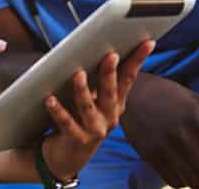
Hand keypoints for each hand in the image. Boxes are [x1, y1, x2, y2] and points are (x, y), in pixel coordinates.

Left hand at [40, 41, 153, 181]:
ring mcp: (95, 130)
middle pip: (111, 92)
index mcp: (116, 102)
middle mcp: (110, 116)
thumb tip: (94, 47)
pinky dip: (58, 111)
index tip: (147, 42)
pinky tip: (50, 99)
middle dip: (110, 73)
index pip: (129, 77)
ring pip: (89, 108)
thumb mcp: (93, 98)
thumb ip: (96, 79)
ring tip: (78, 74)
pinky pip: (67, 123)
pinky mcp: (78, 140)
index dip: (138, 60)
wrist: (68, 157)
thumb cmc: (80, 118)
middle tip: (110, 55)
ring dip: (83, 90)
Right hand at [120, 73, 198, 188]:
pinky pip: (175, 182)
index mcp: (198, 120)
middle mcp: (183, 136)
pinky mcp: (150, 157)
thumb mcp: (198, 103)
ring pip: (194, 181)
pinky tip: (187, 172)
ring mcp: (165, 148)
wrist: (130, 92)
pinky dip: (185, 182)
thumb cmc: (169, 96)